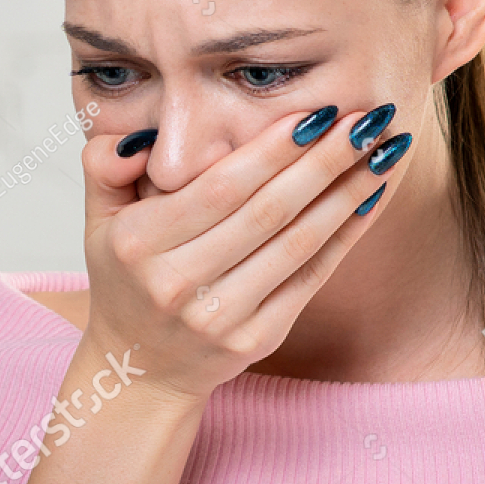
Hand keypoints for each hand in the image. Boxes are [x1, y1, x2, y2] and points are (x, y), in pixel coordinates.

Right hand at [79, 106, 402, 403]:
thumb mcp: (98, 220)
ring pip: (298, 244)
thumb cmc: (128, 279)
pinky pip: (311, 277)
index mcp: (140, 244)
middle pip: (268, 212)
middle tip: (370, 119)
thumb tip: (139, 138)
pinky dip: (346, 235)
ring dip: (348, 193)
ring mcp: (221, 317)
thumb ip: (105, 165)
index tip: (317, 112)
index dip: (273, 150)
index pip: (219, 188)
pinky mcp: (256, 339)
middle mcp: (179, 284)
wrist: (140, 370)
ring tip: (386, 151)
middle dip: (325, 161)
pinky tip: (371, 197)